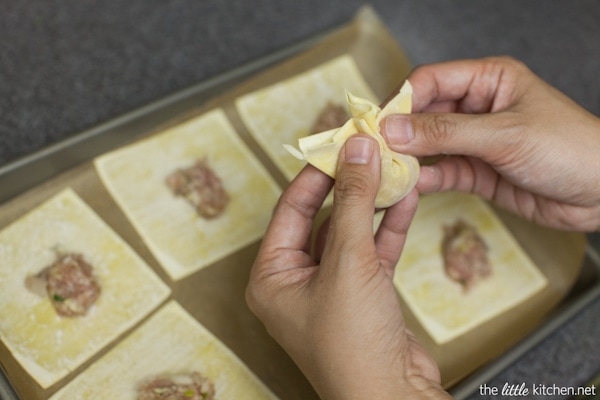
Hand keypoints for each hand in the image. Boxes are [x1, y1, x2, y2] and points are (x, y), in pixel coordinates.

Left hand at [246, 135, 450, 398]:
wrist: (393, 397)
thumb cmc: (353, 344)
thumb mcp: (349, 262)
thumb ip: (353, 203)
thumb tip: (356, 151)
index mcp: (272, 276)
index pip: (291, 209)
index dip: (316, 173)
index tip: (339, 142)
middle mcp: (296, 281)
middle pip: (321, 217)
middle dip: (348, 185)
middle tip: (367, 150)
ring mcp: (331, 288)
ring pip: (351, 233)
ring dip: (373, 203)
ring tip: (392, 168)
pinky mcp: (363, 295)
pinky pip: (373, 251)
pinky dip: (389, 226)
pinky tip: (405, 199)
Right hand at [382, 57, 599, 231]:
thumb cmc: (568, 148)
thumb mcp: (503, 135)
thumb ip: (445, 132)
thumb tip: (393, 129)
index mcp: (487, 80)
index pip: (430, 81)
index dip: (401, 101)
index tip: (376, 124)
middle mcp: (477, 108)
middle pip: (424, 114)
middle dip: (400, 133)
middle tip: (374, 151)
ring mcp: (475, 141)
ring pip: (429, 146)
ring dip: (409, 158)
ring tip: (386, 171)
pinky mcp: (477, 171)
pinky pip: (443, 172)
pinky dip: (426, 180)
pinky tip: (410, 187)